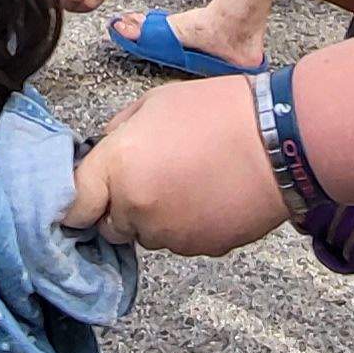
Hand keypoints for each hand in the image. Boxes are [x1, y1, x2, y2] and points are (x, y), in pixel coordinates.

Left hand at [61, 76, 289, 255]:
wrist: (278, 141)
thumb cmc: (218, 112)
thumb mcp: (155, 103)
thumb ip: (120, 132)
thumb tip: (109, 149)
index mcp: (118, 167)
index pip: (75, 206)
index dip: (80, 201)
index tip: (88, 196)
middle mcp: (137, 209)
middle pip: (111, 226)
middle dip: (122, 207)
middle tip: (152, 176)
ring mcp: (170, 234)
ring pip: (148, 235)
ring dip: (157, 217)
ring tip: (189, 181)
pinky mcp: (201, 249)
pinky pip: (182, 242)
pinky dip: (189, 226)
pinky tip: (209, 195)